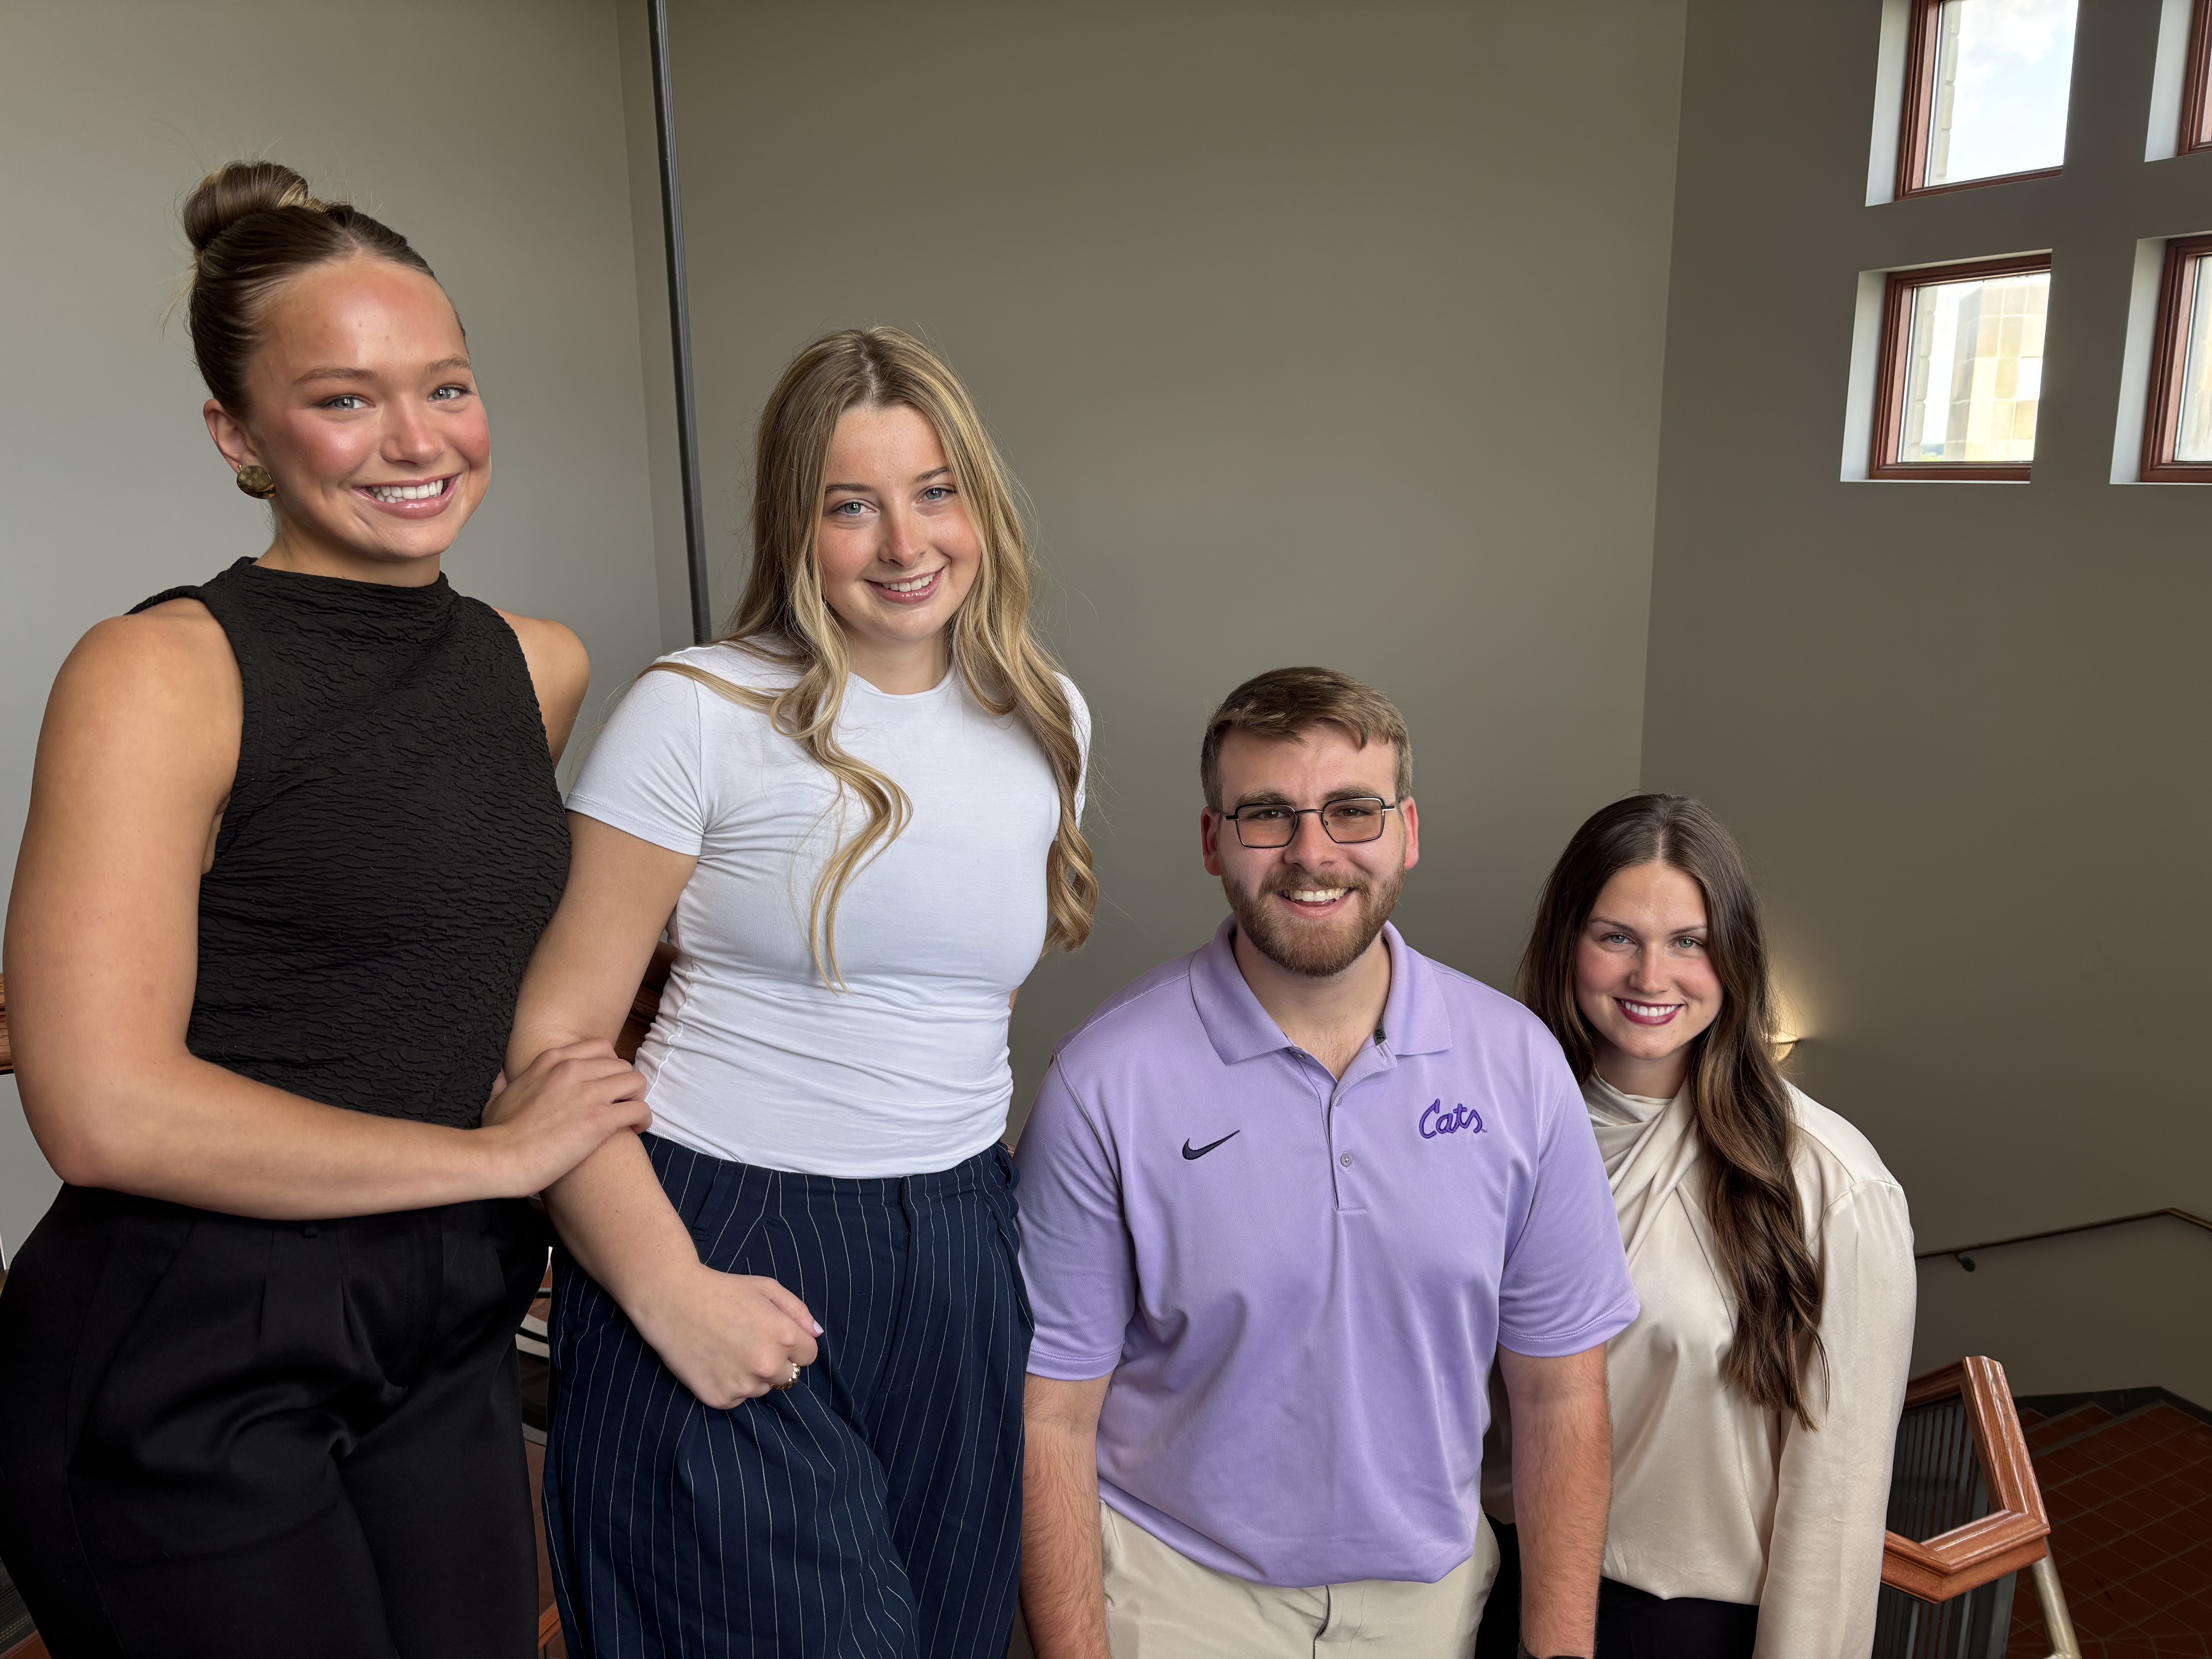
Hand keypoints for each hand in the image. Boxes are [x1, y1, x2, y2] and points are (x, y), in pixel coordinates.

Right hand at [479, 1039, 650, 1192]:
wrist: (499, 1158)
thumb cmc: (497, 1134)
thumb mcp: (496, 1098)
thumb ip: (505, 1082)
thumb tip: (502, 1077)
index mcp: (551, 1060)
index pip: (600, 1047)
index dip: (609, 1066)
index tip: (606, 1083)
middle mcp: (573, 1070)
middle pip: (622, 1064)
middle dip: (625, 1084)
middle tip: (620, 1103)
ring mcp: (588, 1093)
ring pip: (636, 1082)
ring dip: (636, 1098)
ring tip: (630, 1116)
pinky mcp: (600, 1119)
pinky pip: (640, 1110)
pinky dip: (643, 1119)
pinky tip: (636, 1129)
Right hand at [630, 1260, 821, 1408]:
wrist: (672, 1300)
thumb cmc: (722, 1290)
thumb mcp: (767, 1288)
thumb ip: (798, 1311)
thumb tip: (816, 1333)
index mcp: (783, 1336)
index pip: (809, 1356)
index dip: (794, 1345)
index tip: (775, 1335)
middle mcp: (766, 1365)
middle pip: (788, 1375)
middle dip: (775, 1361)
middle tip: (748, 1341)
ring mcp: (742, 1385)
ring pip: (762, 1388)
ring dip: (753, 1375)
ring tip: (728, 1349)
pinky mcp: (719, 1399)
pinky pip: (737, 1398)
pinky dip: (730, 1384)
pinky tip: (715, 1362)